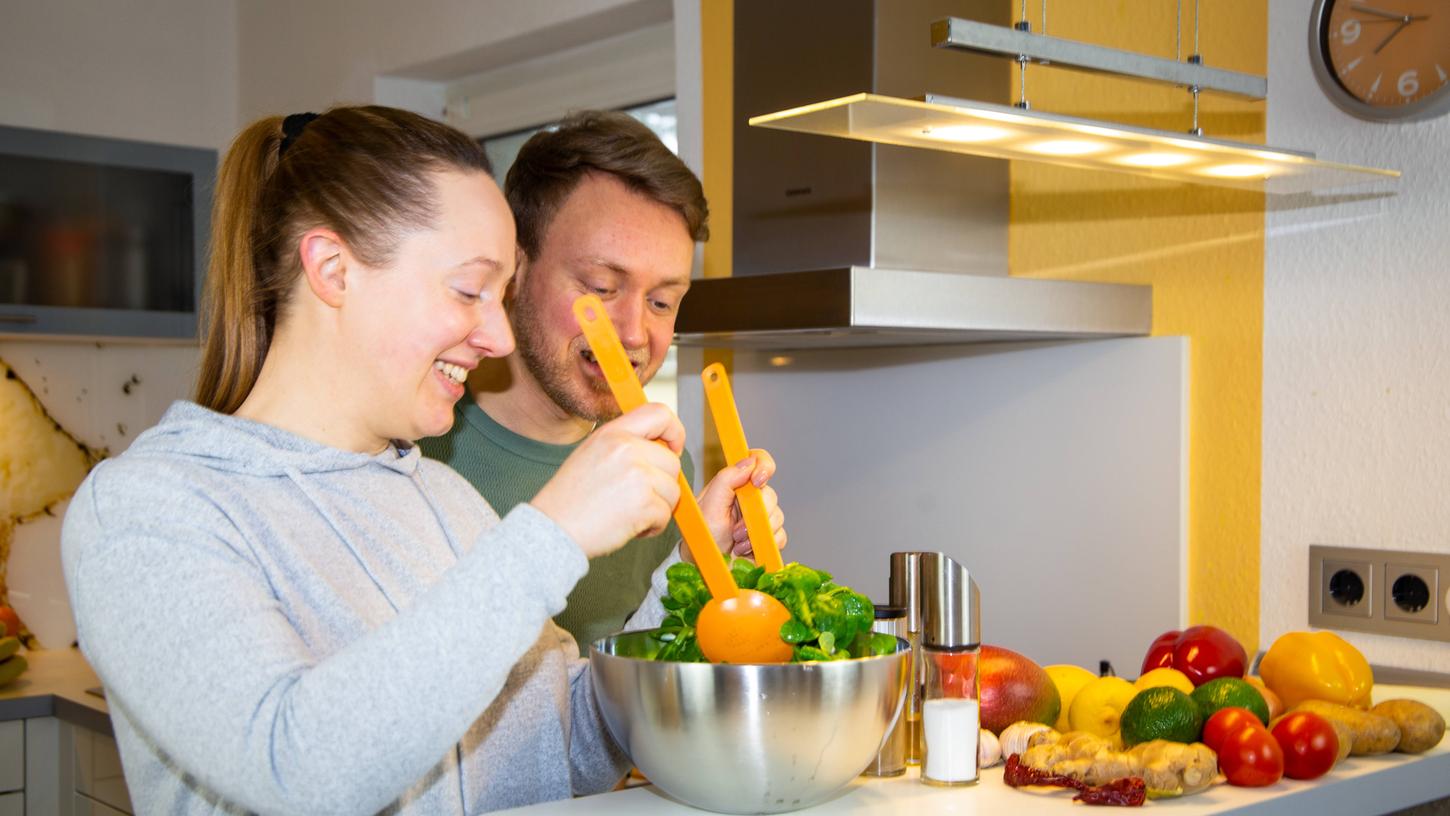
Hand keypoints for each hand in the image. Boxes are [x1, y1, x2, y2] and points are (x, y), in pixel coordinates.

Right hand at [532, 403, 683, 558]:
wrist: (553, 529)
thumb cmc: (569, 498)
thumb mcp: (592, 452)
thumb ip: (625, 444)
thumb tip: (661, 448)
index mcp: (613, 433)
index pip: (660, 413)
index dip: (674, 432)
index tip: (673, 449)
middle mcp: (626, 449)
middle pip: (672, 462)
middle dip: (661, 484)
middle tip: (637, 498)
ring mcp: (637, 476)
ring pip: (672, 491)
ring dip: (657, 507)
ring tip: (628, 513)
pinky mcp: (644, 504)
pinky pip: (665, 514)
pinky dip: (652, 526)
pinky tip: (628, 526)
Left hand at [690, 448, 787, 562]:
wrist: (706, 566)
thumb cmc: (703, 535)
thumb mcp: (708, 505)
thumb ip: (725, 480)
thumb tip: (749, 462)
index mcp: (736, 483)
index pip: (758, 461)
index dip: (764, 466)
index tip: (757, 481)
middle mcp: (752, 498)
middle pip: (770, 494)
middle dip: (754, 515)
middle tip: (735, 530)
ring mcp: (763, 517)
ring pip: (778, 516)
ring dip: (756, 533)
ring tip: (737, 543)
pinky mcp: (770, 537)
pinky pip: (780, 536)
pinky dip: (764, 544)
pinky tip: (747, 550)